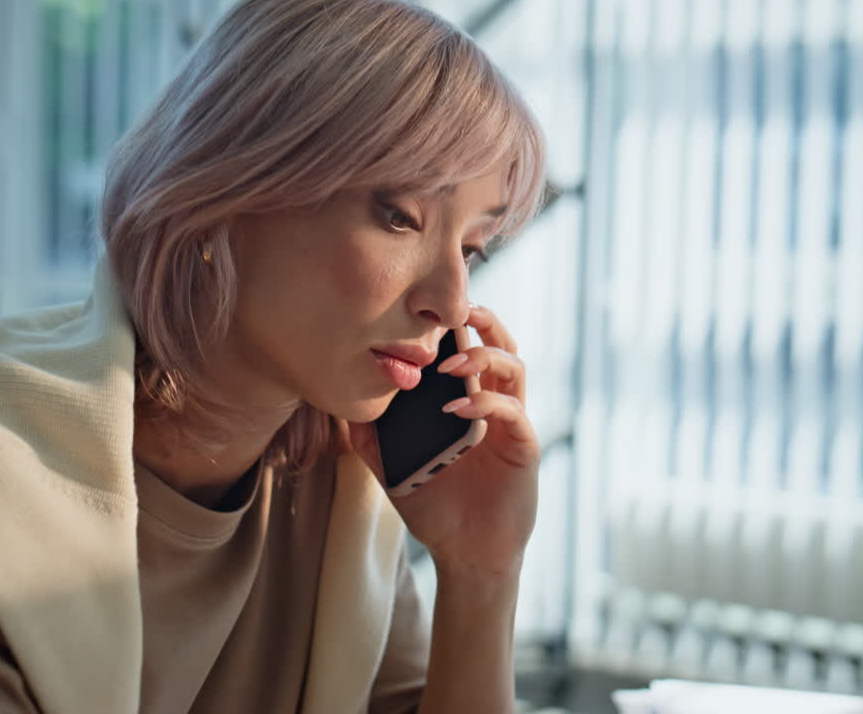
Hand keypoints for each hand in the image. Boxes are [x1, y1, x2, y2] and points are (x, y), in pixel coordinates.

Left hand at [347, 305, 538, 576]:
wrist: (465, 553)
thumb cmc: (435, 507)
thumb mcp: (392, 468)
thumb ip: (371, 437)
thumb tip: (339, 407)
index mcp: (467, 401)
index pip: (469, 347)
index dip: (456, 323)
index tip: (426, 310)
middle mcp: (494, 404)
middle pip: (501, 344)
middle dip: (482, 320)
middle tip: (455, 310)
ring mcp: (511, 423)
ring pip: (514, 367)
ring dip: (483, 356)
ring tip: (449, 364)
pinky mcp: (523, 446)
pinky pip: (512, 411)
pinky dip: (485, 402)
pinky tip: (457, 409)